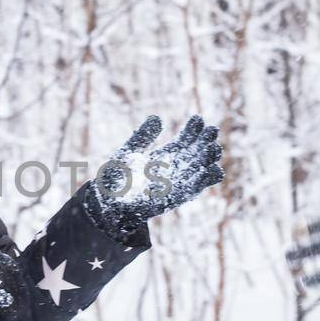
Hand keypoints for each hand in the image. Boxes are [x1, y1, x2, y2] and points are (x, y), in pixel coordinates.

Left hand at [85, 115, 223, 238]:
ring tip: (213, 148)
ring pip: (199, 171)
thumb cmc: (116, 177)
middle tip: (211, 130)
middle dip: (205, 142)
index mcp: (164, 156)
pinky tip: (208, 170)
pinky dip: (200, 181)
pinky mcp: (172, 199)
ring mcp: (175, 184)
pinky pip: (190, 190)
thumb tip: (158, 118)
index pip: (184, 141)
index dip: (192, 130)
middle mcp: (174, 169)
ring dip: (208, 161)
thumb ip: (143, 136)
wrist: (106, 202)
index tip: (197, 119)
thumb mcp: (129, 151)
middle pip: (196, 153)